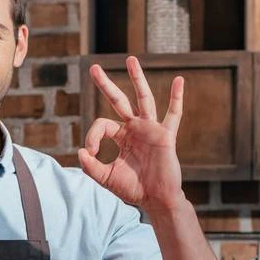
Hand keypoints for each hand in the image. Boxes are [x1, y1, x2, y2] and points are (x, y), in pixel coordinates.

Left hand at [78, 56, 185, 214]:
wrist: (156, 199)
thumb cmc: (133, 189)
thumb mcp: (106, 178)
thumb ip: (91, 167)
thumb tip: (80, 151)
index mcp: (122, 137)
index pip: (102, 124)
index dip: (93, 136)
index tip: (92, 153)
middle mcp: (135, 129)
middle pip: (119, 100)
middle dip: (106, 85)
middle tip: (94, 68)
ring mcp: (150, 129)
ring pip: (143, 98)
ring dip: (137, 79)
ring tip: (130, 59)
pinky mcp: (165, 136)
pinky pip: (173, 114)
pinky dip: (176, 97)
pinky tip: (179, 80)